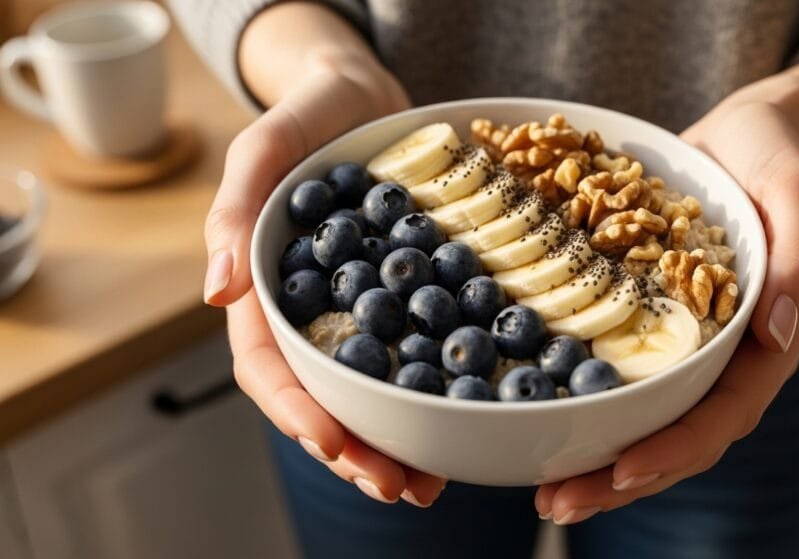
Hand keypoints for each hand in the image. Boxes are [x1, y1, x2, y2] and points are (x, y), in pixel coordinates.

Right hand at [202, 4, 445, 506]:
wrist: (366, 95)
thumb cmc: (307, 113)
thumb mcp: (266, 147)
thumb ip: (236, 212)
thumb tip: (216, 294)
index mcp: (269, 291)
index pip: (270, 368)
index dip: (299, 412)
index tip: (337, 444)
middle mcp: (313, 313)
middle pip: (322, 398)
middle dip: (354, 450)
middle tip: (397, 488)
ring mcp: (358, 312)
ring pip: (368, 392)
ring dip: (393, 442)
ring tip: (427, 484)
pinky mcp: (405, 300)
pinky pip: (416, 355)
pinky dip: (432, 395)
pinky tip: (459, 423)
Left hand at [534, 97, 798, 523]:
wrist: (748, 134)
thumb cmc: (779, 159)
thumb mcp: (798, 194)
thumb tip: (783, 334)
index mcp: (765, 342)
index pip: (724, 415)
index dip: (676, 449)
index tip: (623, 472)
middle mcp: (723, 355)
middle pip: (676, 434)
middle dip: (619, 476)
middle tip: (557, 504)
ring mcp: (683, 342)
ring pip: (642, 414)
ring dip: (594, 454)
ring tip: (539, 486)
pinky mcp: (648, 319)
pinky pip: (616, 369)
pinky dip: (580, 396)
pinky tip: (536, 408)